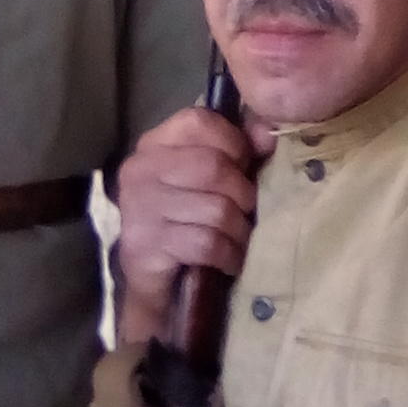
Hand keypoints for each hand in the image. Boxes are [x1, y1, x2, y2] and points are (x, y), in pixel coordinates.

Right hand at [117, 107, 275, 340]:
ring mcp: (139, 207)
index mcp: (155, 143)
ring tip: (239, 237)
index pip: (199, 122)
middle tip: (247, 210)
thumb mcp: (212, 179)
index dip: (234, 142)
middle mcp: (140, 169)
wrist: (157, 285)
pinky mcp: (144, 245)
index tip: (245, 167)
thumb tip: (268, 134)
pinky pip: (206, 243)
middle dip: (242, 192)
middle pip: (213, 167)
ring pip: (216, 209)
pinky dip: (228, 254)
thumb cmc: (189, 221)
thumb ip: (239, 148)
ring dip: (238, 229)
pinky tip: (228, 259)